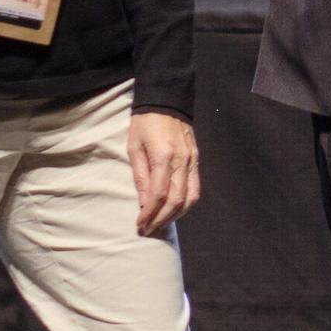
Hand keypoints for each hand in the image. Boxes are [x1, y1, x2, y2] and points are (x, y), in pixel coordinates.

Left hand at [128, 112, 200, 235]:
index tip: (140, 224)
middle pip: (176, 200)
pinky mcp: (196, 160)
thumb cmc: (145, 123)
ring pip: (190, 198)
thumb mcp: (134, 147)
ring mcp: (192, 161)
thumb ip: (140, 175)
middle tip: (148, 229)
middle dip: (161, 219)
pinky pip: (195, 188)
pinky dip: (186, 203)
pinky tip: (175, 209)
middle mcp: (181, 161)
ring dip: (176, 215)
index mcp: (163, 157)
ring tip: (161, 222)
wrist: (167, 101)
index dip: (149, 213)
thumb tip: (143, 202)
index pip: (159, 194)